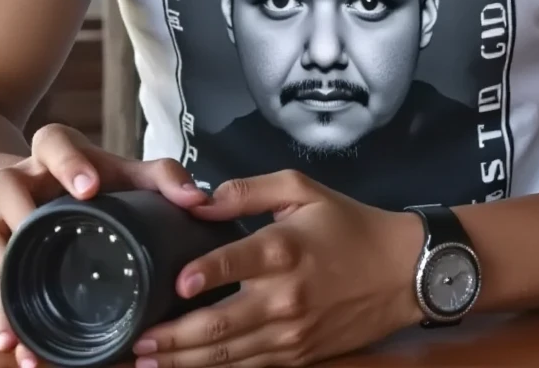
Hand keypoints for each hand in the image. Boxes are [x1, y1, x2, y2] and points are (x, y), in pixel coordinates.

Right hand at [0, 123, 208, 367]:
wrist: (43, 186)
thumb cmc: (95, 179)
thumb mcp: (128, 172)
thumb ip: (164, 179)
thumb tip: (199, 200)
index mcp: (56, 151)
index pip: (55, 143)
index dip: (69, 163)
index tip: (89, 188)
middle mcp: (21, 179)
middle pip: (5, 183)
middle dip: (22, 207)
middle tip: (39, 226)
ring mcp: (0, 214)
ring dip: (3, 268)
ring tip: (23, 297)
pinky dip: (1, 311)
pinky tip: (14, 340)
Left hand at [132, 170, 424, 367]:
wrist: (402, 271)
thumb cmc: (348, 224)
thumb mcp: (302, 189)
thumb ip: (248, 190)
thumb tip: (200, 201)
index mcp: (283, 249)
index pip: (234, 262)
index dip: (202, 274)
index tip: (174, 283)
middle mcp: (284, 298)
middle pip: (219, 326)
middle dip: (172, 338)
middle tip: (136, 341)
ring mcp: (290, 334)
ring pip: (228, 356)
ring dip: (185, 362)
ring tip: (147, 362)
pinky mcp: (298, 356)